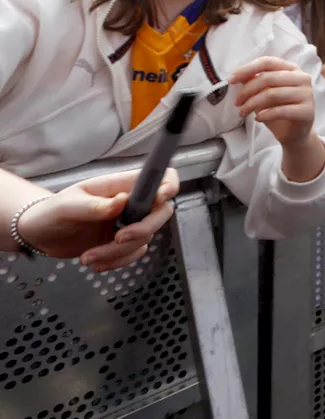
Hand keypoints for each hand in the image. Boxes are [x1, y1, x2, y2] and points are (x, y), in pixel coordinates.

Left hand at [17, 169, 178, 271]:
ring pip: (145, 238)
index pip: (161, 177)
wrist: (40, 235)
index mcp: (122, 185)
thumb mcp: (68, 206)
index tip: (161, 198)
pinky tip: (96, 261)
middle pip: (161, 212)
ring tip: (88, 256)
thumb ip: (96, 205)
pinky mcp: (123, 243)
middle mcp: (132, 203)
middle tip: (117, 238)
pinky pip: (134, 254)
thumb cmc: (52, 212)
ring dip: (118, 252)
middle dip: (142, 230)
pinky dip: (117, 262)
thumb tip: (123, 201)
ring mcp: (129, 223)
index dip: (169, 186)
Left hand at [230, 56, 317, 146]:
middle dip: (247, 90)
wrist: (294, 134)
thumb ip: (255, 81)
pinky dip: (264, 115)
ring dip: (252, 104)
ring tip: (243, 112)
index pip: (268, 62)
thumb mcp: (264, 93)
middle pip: (268, 77)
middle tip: (236, 102)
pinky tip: (258, 118)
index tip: (231, 80)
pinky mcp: (307, 111)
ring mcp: (307, 94)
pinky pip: (281, 110)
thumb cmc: (278, 110)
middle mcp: (302, 78)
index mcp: (292, 69)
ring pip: (272, 94)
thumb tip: (239, 75)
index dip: (247, 69)